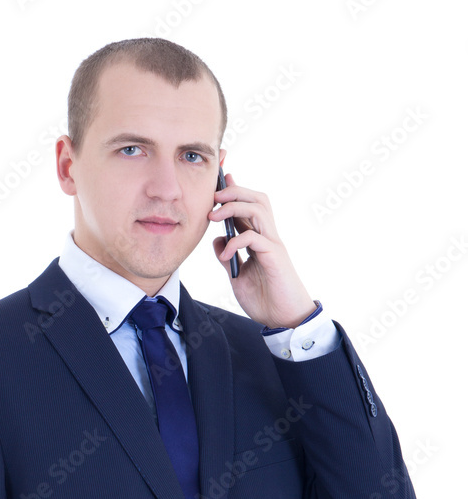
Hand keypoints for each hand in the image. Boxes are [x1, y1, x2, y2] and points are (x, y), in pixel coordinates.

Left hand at [209, 173, 315, 328]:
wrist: (284, 319)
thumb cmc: (265, 298)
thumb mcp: (237, 276)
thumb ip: (228, 255)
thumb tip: (217, 238)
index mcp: (260, 239)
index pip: (249, 206)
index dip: (236, 190)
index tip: (221, 179)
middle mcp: (269, 237)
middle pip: (257, 199)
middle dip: (235, 191)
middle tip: (214, 197)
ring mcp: (273, 245)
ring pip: (258, 210)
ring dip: (234, 208)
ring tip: (214, 217)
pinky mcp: (275, 257)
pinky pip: (254, 238)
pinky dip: (236, 242)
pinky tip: (225, 255)